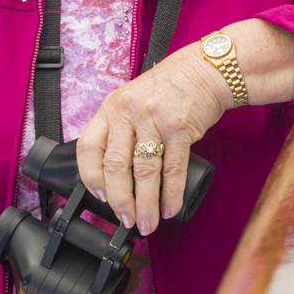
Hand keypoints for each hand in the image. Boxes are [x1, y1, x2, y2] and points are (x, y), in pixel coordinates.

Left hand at [76, 51, 227, 236]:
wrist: (205, 71)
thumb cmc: (169, 88)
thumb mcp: (132, 101)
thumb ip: (120, 130)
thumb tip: (114, 175)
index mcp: (112, 108)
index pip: (88, 147)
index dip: (91, 177)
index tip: (100, 197)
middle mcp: (129, 113)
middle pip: (115, 165)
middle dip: (120, 201)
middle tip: (126, 219)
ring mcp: (154, 120)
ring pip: (144, 172)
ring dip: (146, 204)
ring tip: (147, 223)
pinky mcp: (180, 128)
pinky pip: (173, 169)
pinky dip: (171, 194)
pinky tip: (169, 208)